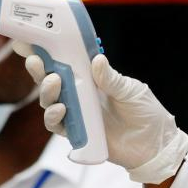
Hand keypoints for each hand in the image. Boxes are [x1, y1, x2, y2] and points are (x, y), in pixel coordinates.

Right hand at [15, 43, 187, 183]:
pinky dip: (54, 117)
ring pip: (49, 101)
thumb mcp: (131, 91)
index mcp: (92, 79)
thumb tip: (97, 60)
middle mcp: (80, 94)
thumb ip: (111, 79)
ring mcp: (77, 114)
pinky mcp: (77, 133)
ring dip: (46, 92)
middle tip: (37, 62)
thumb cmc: (146, 113)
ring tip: (54, 83)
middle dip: (39, 70)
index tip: (33, 42)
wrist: (154, 146)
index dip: (48, 53)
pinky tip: (61, 109)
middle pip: (50, 80)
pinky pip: (58, 125)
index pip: (66, 63)